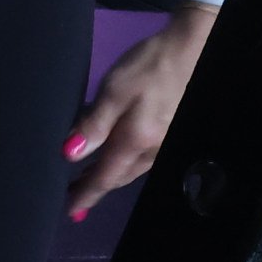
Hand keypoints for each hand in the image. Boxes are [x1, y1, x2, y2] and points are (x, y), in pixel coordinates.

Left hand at [68, 3, 216, 219]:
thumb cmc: (148, 67)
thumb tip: (69, 155)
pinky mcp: (168, 131)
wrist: (192, 49)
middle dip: (95, 187)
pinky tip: (114, 154)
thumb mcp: (114, 91)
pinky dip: (122, 162)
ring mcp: (163, 142)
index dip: (85, 194)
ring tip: (87, 177)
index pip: (104, 177)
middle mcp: (151, 150)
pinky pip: (140, 157)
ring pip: (130, 169)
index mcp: (135, 141)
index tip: (69, 211)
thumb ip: (93, 124)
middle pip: (118, 176)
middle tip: (72, 195)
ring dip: (109, 175)